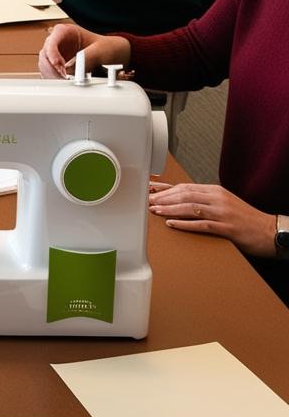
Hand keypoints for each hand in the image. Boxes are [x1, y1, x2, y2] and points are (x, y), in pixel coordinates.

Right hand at [38, 24, 129, 78]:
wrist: (116, 56)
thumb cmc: (108, 48)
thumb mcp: (100, 51)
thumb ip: (85, 59)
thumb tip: (70, 70)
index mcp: (66, 31)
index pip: (51, 43)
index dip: (53, 57)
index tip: (62, 69)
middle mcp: (58, 42)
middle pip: (45, 55)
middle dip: (52, 69)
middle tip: (63, 79)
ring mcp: (56, 54)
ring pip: (44, 65)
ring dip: (52, 75)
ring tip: (65, 82)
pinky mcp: (57, 65)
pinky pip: (49, 72)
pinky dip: (54, 78)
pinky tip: (63, 82)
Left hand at [148, 181, 277, 256]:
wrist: (269, 230)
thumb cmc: (244, 218)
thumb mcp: (223, 203)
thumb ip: (203, 200)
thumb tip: (179, 200)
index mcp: (215, 191)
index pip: (184, 187)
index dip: (165, 189)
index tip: (149, 190)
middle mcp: (217, 199)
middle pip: (184, 195)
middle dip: (163, 197)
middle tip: (147, 201)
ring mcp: (222, 212)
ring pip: (190, 207)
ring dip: (169, 209)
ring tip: (154, 210)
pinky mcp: (226, 227)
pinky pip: (201, 224)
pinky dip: (184, 223)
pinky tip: (171, 224)